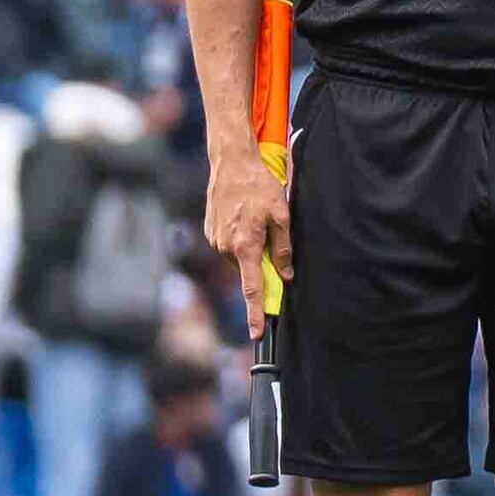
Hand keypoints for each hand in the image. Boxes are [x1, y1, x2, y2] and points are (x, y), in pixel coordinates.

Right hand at [205, 151, 288, 304]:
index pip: (252, 288)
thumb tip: (285, 275)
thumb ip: (284, 249)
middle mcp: (225, 247)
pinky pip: (228, 245)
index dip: (256, 311)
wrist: (231, 163)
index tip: (257, 332)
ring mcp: (214, 239)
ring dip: (250, 249)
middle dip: (260, 265)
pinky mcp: (209, 231)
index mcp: (245, 246)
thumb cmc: (259, 186)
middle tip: (272, 240)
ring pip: (239, 257)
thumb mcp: (281, 216)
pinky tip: (245, 217)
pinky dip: (240, 238)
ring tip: (256, 219)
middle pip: (247, 270)